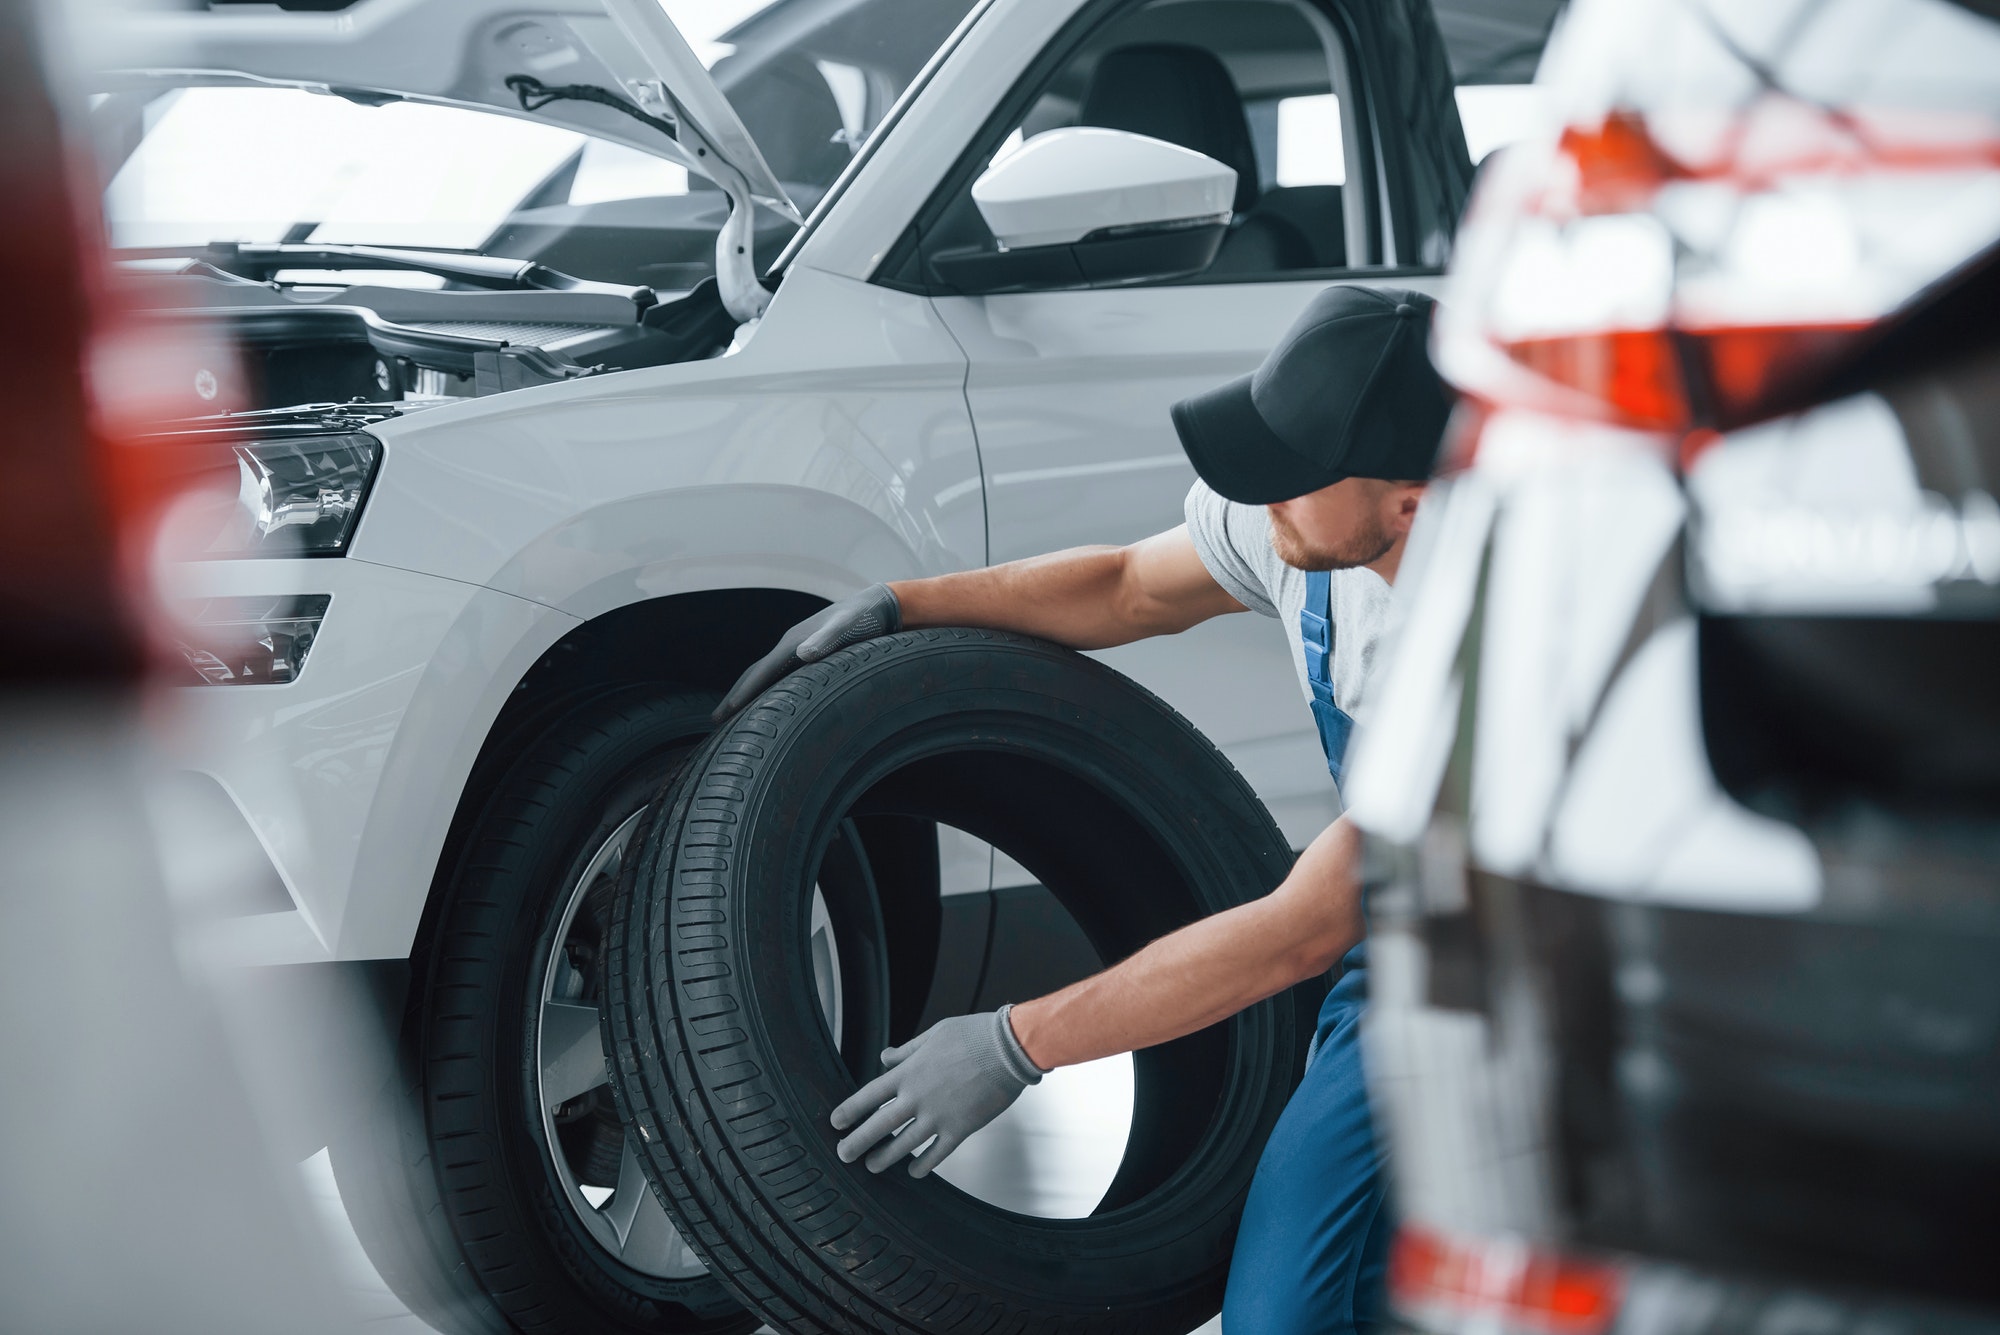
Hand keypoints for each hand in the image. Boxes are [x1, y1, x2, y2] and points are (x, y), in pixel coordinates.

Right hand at [713, 583, 900, 720]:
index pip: (761, 672)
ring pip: (765, 675)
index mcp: (794, 643)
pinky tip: (768, 701)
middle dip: (735, 696)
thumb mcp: (847, 628)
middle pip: (755, 674)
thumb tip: (803, 654)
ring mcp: (798, 649)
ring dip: (747, 694)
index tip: (727, 713)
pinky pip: (779, 675)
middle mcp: (791, 646)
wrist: (877, 605)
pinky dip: (765, 689)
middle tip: (716, 720)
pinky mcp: (808, 654)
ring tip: (733, 715)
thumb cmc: (863, 618)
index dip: (744, 693)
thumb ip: (827, 640)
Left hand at [829, 1007, 1044, 1176]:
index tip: (836, 1122)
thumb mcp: (935, 1034)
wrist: (1009, 1048)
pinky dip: (923, 1165)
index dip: (850, 1110)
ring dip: (884, 1158)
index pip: (869, 1095)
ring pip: (903, 1144)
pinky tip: (914, 1172)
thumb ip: (908, 1050)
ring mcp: (938, 1116)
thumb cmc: (974, 1035)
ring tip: (872, 1167)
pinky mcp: (960, 1128)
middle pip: (879, 1125)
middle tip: (843, 1155)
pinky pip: (937, 1153)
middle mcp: (918, 1097)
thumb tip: (885, 1057)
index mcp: (909, 1072)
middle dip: (857, 1142)